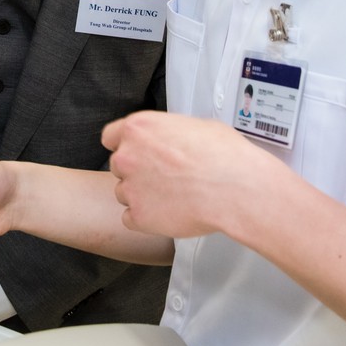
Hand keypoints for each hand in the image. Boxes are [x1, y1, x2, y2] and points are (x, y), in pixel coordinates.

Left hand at [101, 110, 281, 240]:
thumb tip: (171, 139)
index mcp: (138, 129)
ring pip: (125, 193)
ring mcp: (130, 188)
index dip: (125, 146)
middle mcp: (127, 156)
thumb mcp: (194, 125)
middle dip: (137, 172)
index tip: (137, 153)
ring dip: (142, 195)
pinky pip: (131, 218)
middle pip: (119, 166)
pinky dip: (146, 219)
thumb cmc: (222, 155)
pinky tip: (169, 213)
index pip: (111, 137)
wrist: (235, 188)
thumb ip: (169, 132)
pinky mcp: (138, 216)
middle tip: (164, 177)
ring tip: (172, 196)